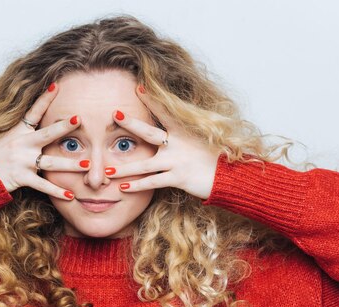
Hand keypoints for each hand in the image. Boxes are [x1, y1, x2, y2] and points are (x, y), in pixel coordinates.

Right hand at [0, 83, 89, 199]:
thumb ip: (23, 131)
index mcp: (18, 131)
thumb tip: (38, 120)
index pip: (33, 112)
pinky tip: (70, 195)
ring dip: (70, 164)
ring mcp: (22, 161)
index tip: (56, 86)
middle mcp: (21, 144)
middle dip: (64, 127)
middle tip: (80, 119)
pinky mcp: (21, 178)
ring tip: (88, 164)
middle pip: (47, 134)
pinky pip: (42, 186)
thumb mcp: (5, 137)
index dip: (45, 98)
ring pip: (51, 162)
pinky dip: (56, 192)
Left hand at [105, 86, 220, 199]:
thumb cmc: (216, 157)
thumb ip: (184, 133)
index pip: (165, 111)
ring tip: (107, 170)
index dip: (151, 99)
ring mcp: (177, 161)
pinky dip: (138, 185)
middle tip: (114, 114)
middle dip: (130, 123)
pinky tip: (123, 187)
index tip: (138, 87)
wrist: (232, 175)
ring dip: (124, 168)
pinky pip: (153, 182)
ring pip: (144, 164)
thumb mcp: (203, 138)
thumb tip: (170, 129)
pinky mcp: (178, 178)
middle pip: (149, 132)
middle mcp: (177, 143)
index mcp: (183, 130)